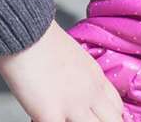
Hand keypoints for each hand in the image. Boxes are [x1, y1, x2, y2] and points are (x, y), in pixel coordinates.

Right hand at [0, 22, 126, 121]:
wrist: (23, 27)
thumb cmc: (39, 36)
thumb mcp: (73, 54)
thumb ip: (78, 74)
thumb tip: (69, 85)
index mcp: (95, 77)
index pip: (117, 107)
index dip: (109, 116)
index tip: (98, 116)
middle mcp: (90, 93)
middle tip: (80, 118)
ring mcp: (73, 106)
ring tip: (61, 117)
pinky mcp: (50, 114)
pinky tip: (39, 120)